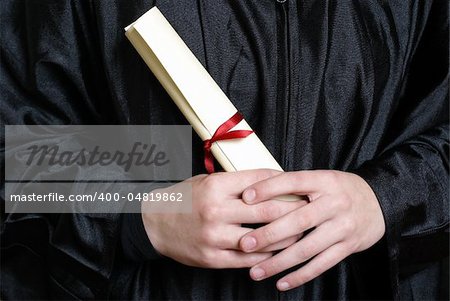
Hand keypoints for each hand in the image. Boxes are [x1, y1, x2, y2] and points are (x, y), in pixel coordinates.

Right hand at [142, 170, 307, 268]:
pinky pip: (249, 259)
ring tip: (302, 231)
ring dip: (287, 236)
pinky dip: (268, 254)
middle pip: (269, 210)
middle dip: (295, 210)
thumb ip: (236, 182)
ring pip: (263, 239)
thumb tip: (272, 181)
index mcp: (216, 186)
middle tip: (310, 209)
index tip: (300, 185)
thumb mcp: (207, 181)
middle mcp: (216, 210)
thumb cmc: (185, 199)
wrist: (154, 224)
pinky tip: (279, 250)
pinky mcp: (212, 258)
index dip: (286, 183)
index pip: (261, 182)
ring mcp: (214, 237)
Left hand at [239, 170, 384, 290]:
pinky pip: (321, 265)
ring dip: (279, 262)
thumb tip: (257, 191)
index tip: (245, 197)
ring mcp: (343, 227)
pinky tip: (282, 282)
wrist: (379, 202)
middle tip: (245, 243)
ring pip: (307, 248)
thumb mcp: (321, 179)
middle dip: (269, 234)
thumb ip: (295, 185)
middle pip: (298, 221)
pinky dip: (300, 276)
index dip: (269, 188)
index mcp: (325, 181)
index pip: (294, 182)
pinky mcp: (348, 246)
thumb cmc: (339, 190)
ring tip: (256, 271)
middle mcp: (335, 203)